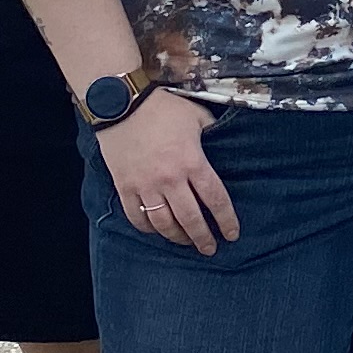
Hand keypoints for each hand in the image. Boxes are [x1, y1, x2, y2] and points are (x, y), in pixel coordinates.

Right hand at [101, 91, 235, 252]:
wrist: (121, 102)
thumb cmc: (162, 106)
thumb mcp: (197, 116)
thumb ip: (212, 134)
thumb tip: (225, 143)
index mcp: (193, 162)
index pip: (216, 200)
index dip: (226, 220)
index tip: (232, 234)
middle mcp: (170, 180)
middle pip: (191, 219)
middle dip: (203, 238)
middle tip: (210, 249)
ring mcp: (145, 186)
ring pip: (163, 224)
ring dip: (177, 237)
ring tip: (186, 242)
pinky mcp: (124, 187)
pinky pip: (136, 217)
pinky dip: (147, 228)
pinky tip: (156, 230)